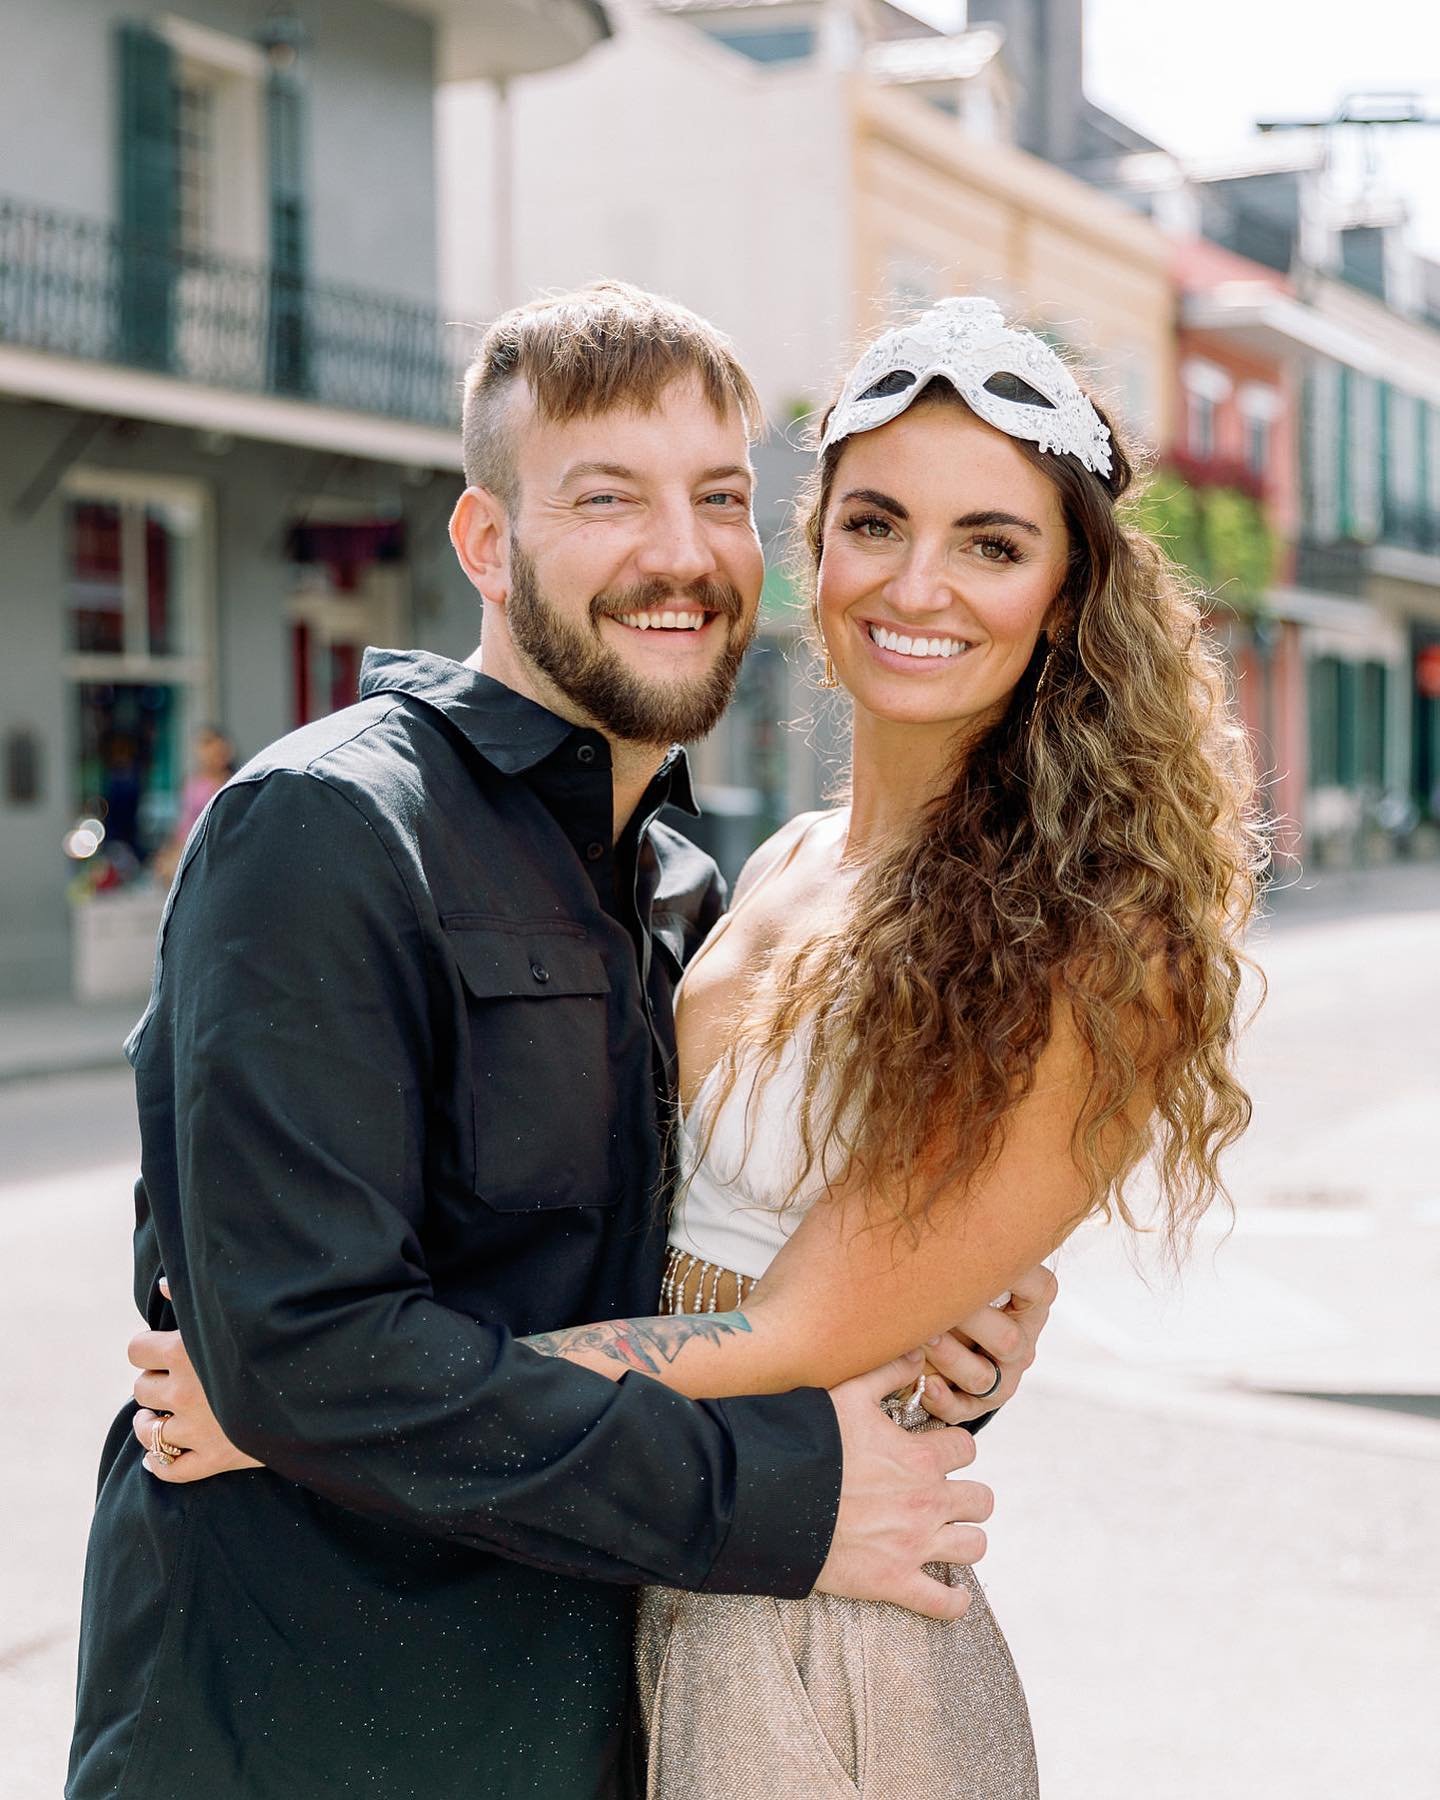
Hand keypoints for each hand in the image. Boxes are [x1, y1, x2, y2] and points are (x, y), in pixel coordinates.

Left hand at [129, 1279, 262, 1483]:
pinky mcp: (214, 1459)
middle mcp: (184, 1391)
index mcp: (186, 1351)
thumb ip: (195, 1298)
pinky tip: (159, 1455)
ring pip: (147, 1430)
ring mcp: (197, 1430)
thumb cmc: (276, 1339)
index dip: (147, 1348)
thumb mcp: (234, 1313)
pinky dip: (159, 1463)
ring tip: (160, 1416)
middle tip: (174, 1380)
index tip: (162, 1350)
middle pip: (141, 1388)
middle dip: (155, 1382)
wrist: (318, 1387)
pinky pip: (170, 1469)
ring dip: (150, 1422)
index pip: (136, 1350)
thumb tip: (164, 1283)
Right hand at [813, 1353, 991, 1621]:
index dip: (954, 1449)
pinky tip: (950, 1594)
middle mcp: (927, 1501)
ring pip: (974, 1546)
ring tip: (946, 1537)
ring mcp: (914, 1545)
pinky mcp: (895, 1582)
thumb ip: (887, 1372)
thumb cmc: (810, 1442)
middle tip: (943, 1497)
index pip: (967, 1448)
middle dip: (966, 1497)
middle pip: (982, 1500)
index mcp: (920, 1457)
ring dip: (963, 1540)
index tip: (937, 1453)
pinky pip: (944, 1603)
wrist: (771, 1497)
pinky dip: (952, 1602)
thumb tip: (918, 1351)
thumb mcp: (847, 1395)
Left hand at [917, 1262, 1057, 1424]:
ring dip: (949, 1358)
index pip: (1040, 1288)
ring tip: (920, 1339)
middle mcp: (1021, 1340)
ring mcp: (1002, 1375)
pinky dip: (944, 1398)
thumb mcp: (957, 1267)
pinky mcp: (977, 1403)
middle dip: (969, 1321)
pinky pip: (965, 1408)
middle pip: (1008, 1339)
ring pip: (984, 1377)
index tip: (982, 1263)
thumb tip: (944, 1207)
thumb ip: (960, 1249)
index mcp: (1027, 1303)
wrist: (923, 1333)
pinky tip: (926, 1382)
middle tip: (933, 1302)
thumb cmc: (945, 1287)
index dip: (1014, 1276)